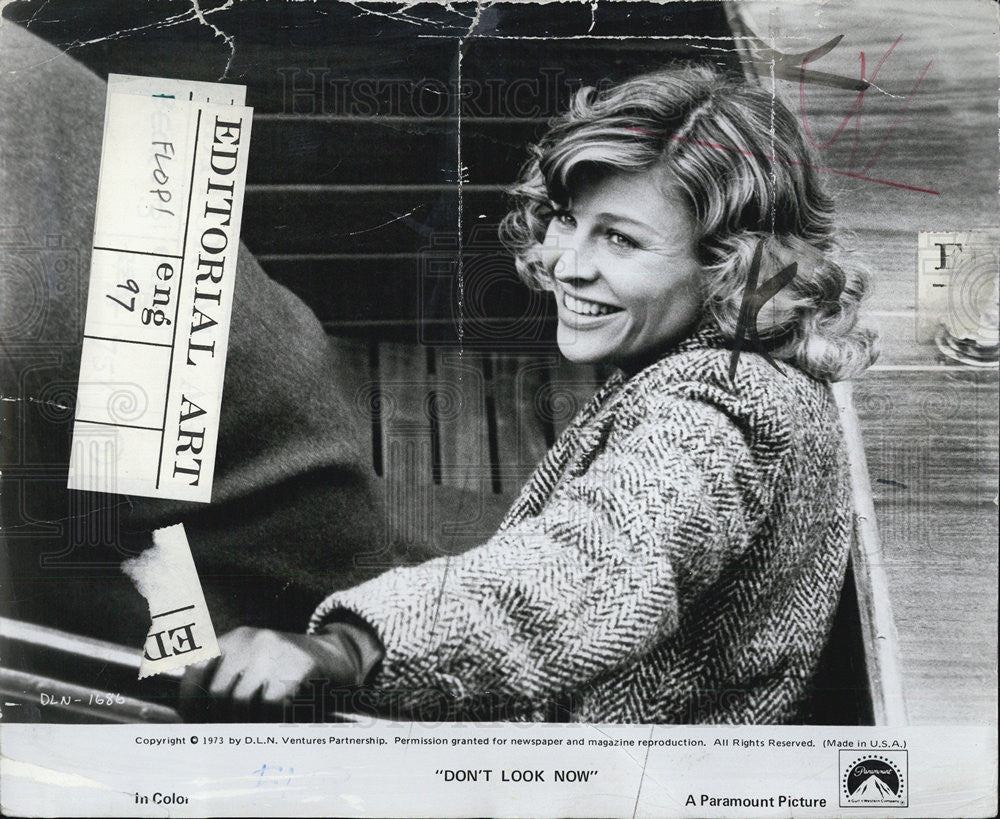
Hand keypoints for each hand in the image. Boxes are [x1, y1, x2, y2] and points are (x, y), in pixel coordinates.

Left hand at [178, 623, 381, 721]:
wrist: (337, 654)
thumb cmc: (288, 668)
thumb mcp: (254, 662)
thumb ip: (227, 680)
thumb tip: (194, 718)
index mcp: (236, 638)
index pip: (196, 667)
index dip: (190, 699)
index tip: (193, 720)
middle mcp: (251, 640)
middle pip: (217, 693)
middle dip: (218, 722)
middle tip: (226, 736)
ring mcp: (275, 652)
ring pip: (241, 703)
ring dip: (244, 727)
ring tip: (252, 733)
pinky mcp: (297, 667)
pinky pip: (270, 708)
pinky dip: (269, 723)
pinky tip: (275, 726)